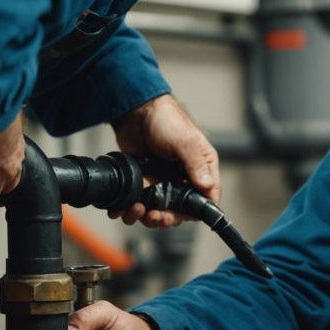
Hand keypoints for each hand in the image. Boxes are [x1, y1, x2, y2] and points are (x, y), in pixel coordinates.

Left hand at [111, 94, 219, 226]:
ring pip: (157, 209)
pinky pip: (139, 202)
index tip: (177, 216)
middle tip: (153, 216)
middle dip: (165, 217)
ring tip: (135, 209)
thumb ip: (196, 165)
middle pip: (179, 210)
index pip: (206, 199)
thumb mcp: (186, 141)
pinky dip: (129, 209)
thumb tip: (207, 188)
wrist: (135, 111)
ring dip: (145, 215)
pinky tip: (122, 208)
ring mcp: (163, 181)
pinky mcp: (144, 181)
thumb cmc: (167, 120)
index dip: (194, 212)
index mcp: (201, 169)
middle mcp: (184, 178)